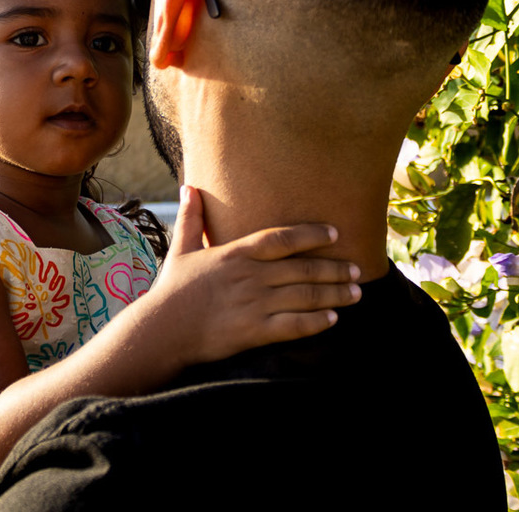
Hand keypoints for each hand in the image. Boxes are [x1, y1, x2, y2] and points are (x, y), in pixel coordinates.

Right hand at [150, 185, 360, 364]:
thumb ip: (191, 218)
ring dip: (335, 294)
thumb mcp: (181, 249)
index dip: (311, 234)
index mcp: (236, 253)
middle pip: (303, 268)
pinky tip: (333, 320)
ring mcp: (255, 304)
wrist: (161, 330)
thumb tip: (188, 187)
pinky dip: (316, 322)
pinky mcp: (255, 332)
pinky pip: (294, 326)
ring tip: (356, 293)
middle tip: (357, 268)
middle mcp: (251, 276)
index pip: (282, 238)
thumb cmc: (171, 290)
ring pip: (305, 296)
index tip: (335, 234)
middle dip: (334, 268)